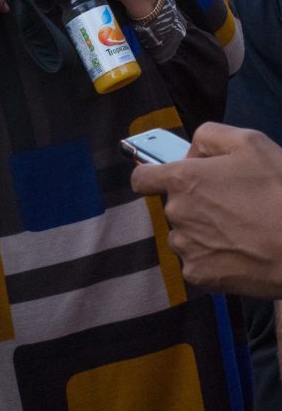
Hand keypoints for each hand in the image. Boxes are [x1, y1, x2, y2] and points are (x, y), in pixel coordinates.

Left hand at [131, 123, 281, 297]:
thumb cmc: (280, 192)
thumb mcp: (249, 143)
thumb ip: (209, 136)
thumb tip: (192, 151)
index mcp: (182, 179)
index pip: (142, 178)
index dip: (153, 176)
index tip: (168, 179)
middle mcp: (176, 213)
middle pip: (172, 206)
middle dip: (194, 202)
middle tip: (231, 203)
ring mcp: (185, 246)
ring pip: (184, 234)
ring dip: (202, 231)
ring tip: (240, 228)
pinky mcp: (198, 274)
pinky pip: (197, 261)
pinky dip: (212, 257)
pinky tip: (239, 250)